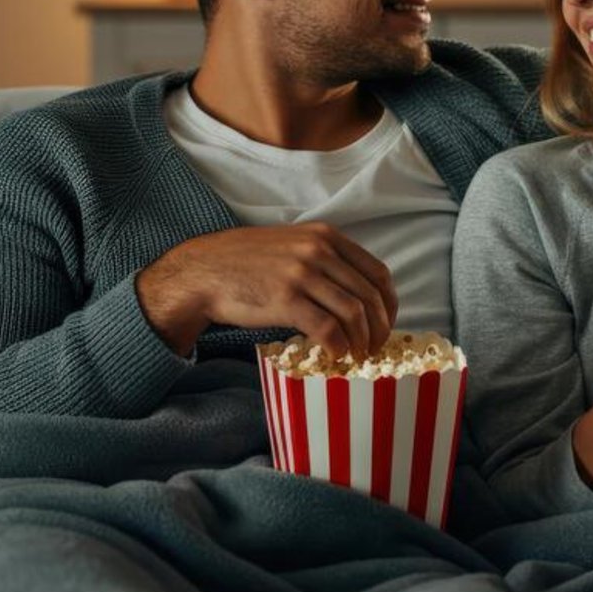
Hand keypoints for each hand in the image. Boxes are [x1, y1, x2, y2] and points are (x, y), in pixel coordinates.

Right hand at [135, 222, 397, 358]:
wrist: (204, 272)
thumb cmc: (247, 263)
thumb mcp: (292, 244)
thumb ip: (324, 258)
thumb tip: (356, 291)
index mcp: (325, 236)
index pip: (377, 272)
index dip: (388, 304)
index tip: (385, 323)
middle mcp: (318, 251)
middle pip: (369, 295)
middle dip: (378, 328)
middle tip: (374, 348)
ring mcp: (302, 274)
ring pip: (353, 313)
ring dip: (361, 341)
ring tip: (357, 355)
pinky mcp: (285, 299)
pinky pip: (327, 327)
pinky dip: (338, 345)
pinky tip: (335, 354)